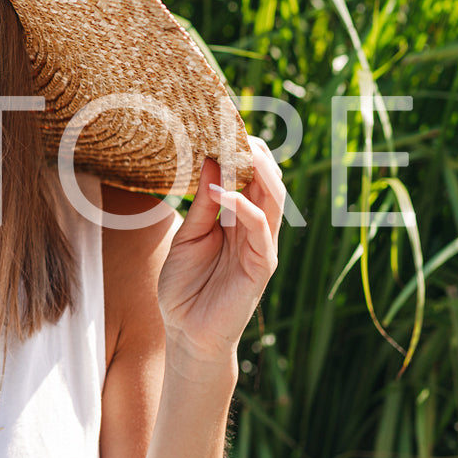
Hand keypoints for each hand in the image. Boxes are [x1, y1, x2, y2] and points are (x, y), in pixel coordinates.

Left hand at [157, 136, 284, 367]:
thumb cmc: (185, 286)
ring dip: (257, 171)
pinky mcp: (262, 265)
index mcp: (237, 218)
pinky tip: (225, 191)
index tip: (221, 125)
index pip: (249, 176)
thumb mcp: (188, 236)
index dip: (240, 151)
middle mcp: (255, 228)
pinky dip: (245, 207)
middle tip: (232, 127)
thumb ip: (203, 204)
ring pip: (273, 198)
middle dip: (254, 152)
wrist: (186, 332)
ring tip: (236, 148)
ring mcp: (262, 246)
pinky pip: (261, 229)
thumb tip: (210, 159)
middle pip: (267, 180)